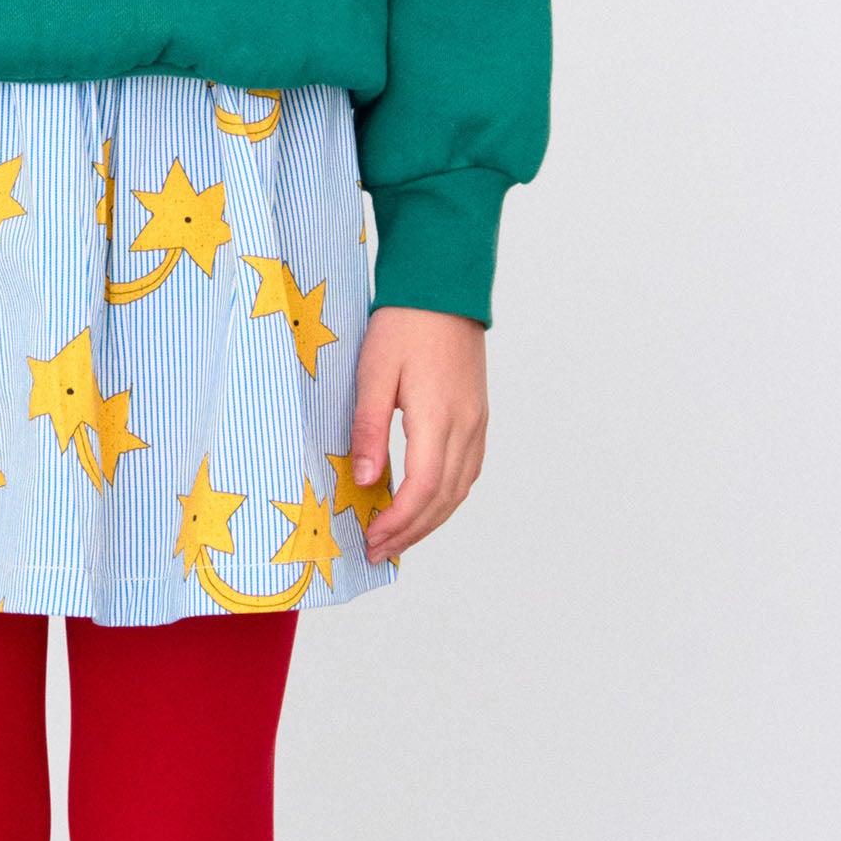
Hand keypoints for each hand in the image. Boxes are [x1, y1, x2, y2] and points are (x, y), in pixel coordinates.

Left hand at [351, 307, 487, 560]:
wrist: (443, 289)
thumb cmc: (403, 325)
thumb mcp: (372, 373)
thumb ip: (368, 430)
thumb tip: (363, 481)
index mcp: (438, 416)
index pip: (423, 488)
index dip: (397, 522)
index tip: (370, 539)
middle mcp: (466, 426)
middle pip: (444, 499)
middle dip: (410, 532)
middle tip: (376, 551)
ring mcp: (477, 422)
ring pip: (460, 489)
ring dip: (430, 520)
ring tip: (396, 537)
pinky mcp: (478, 416)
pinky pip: (467, 471)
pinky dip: (446, 498)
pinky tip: (424, 505)